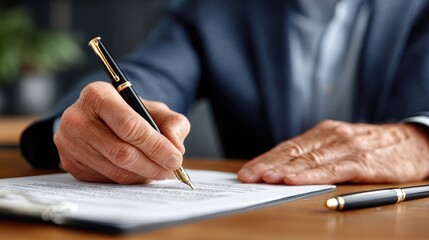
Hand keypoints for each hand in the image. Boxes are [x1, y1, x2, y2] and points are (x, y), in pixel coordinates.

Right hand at [54, 81, 189, 183]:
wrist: (99, 118)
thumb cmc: (130, 112)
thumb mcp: (155, 109)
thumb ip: (173, 123)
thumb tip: (176, 147)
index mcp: (97, 95)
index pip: (129, 126)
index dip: (156, 146)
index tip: (175, 158)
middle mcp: (77, 118)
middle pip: (121, 152)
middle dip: (153, 165)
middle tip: (172, 170)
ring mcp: (69, 142)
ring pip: (115, 170)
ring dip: (143, 176)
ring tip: (160, 171)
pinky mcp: (69, 162)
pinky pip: (106, 180)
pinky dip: (129, 180)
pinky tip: (140, 173)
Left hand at [238, 120, 428, 184]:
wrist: (414, 142)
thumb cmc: (372, 146)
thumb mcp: (340, 144)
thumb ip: (316, 154)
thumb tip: (285, 169)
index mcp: (323, 133)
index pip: (287, 147)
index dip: (266, 159)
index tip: (248, 171)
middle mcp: (331, 136)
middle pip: (293, 153)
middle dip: (267, 166)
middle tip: (247, 177)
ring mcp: (346, 147)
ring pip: (309, 161)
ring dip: (283, 171)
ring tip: (264, 179)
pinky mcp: (363, 161)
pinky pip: (333, 169)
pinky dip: (312, 175)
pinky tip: (296, 181)